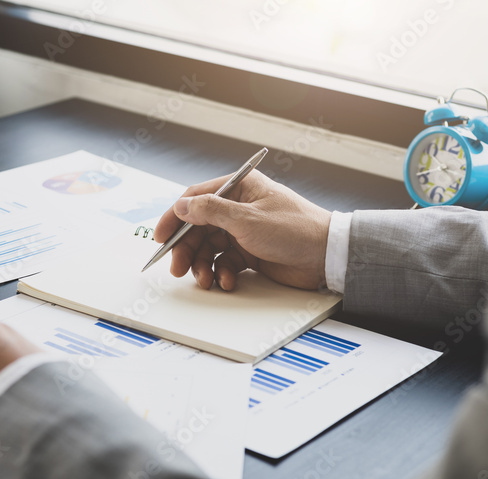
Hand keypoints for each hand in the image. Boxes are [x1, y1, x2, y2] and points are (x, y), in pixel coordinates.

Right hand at [154, 170, 331, 290]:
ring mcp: (244, 231)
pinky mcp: (251, 252)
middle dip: (186, 249)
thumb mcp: (248, 219)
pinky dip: (221, 273)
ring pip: (210, 248)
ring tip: (205, 281)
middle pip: (198, 227)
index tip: (160, 238)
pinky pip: (225, 262)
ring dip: (203, 265)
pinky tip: (227, 281)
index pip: (195, 199)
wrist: (327, 256)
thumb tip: (182, 206)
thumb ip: (211, 212)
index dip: (174, 218)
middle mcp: (239, 208)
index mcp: (239, 188)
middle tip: (178, 269)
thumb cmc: (295, 229)